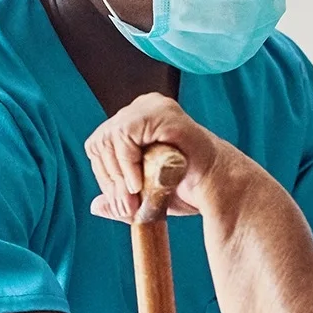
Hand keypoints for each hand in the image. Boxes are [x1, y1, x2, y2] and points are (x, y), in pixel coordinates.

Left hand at [85, 93, 228, 221]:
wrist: (217, 190)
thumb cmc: (187, 190)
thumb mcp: (146, 196)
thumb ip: (122, 197)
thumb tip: (95, 206)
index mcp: (136, 122)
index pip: (100, 145)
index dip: (105, 176)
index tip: (121, 203)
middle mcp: (142, 108)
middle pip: (100, 142)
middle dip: (110, 179)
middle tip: (126, 205)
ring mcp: (152, 106)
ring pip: (109, 139)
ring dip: (118, 175)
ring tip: (134, 197)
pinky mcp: (160, 111)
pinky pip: (124, 134)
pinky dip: (126, 163)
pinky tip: (138, 183)